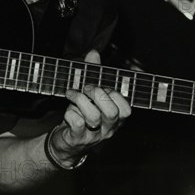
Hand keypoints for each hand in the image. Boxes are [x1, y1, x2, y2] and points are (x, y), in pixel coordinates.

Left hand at [50, 49, 130, 165]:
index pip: (126, 108)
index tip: (102, 86)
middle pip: (113, 112)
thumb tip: (94, 53)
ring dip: (80, 100)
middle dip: (98, 94)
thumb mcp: (90, 94)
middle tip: (86, 88)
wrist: (68, 142)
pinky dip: (71, 113)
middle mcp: (108, 128)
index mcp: (116, 118)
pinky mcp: (77, 139)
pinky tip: (68, 111)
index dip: (115, 94)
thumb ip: (94, 73)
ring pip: (93, 117)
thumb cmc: (82, 114)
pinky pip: (77, 125)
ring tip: (72, 93)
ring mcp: (94, 135)